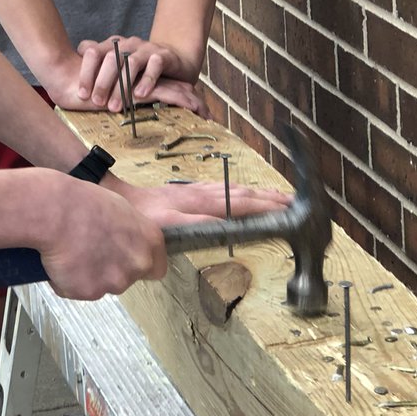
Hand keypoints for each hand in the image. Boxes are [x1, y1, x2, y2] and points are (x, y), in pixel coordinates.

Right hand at [37, 175, 166, 300]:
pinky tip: (62, 260)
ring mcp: (115, 281)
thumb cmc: (83, 203)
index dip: (139, 265)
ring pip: (103, 286)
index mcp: (150, 241)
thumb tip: (125, 240)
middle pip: (128, 278)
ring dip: (90, 276)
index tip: (126, 259)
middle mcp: (137, 264)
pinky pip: (79, 291)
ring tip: (73, 251)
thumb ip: (131, 232)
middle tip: (91, 251)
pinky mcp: (90, 292)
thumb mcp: (119, 208)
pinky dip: (69, 281)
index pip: (157, 268)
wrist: (55, 213)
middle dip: (112, 270)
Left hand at [75, 36, 201, 110]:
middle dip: (102, 83)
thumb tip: (70, 72)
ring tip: (115, 106)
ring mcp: (145, 48)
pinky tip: (140, 95)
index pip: (93, 52)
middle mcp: (127, 43)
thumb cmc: (137, 67)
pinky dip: (147, 80)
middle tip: (97, 103)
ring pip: (131, 63)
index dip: (86, 73)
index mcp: (111, 44)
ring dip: (122, 86)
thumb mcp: (114, 66)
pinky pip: (155, 65)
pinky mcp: (163, 56)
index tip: (82, 95)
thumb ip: (95, 67)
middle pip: (110, 58)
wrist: (170, 59)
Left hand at [108, 177, 289, 229]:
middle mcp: (204, 194)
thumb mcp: (166, 225)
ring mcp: (198, 191)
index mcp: (203, 203)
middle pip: (244, 194)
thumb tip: (222, 225)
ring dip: (259, 193)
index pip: (242, 203)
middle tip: (294, 203)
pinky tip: (243, 194)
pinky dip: (241, 192)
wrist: (122, 200)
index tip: (287, 209)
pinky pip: (224, 190)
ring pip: (236, 190)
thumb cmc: (142, 217)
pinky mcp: (190, 192)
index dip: (266, 207)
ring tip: (278, 197)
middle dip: (270, 198)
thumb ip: (194, 225)